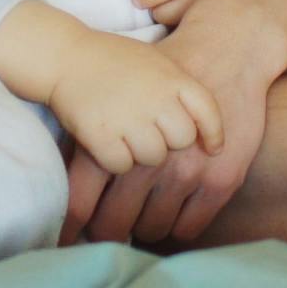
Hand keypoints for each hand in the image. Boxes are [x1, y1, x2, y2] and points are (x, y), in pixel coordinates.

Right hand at [44, 27, 224, 173]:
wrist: (63, 55)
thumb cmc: (112, 60)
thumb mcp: (155, 62)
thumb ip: (178, 90)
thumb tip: (205, 134)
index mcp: (171, 76)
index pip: (207, 112)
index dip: (213, 134)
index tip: (211, 148)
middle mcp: (155, 97)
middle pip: (182, 140)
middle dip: (167, 141)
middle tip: (147, 131)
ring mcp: (129, 117)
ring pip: (154, 157)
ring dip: (140, 152)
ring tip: (124, 133)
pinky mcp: (102, 135)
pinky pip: (123, 165)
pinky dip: (115, 159)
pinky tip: (106, 141)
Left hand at [67, 6, 284, 246]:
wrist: (223, 48)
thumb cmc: (159, 74)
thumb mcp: (114, 96)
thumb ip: (89, 135)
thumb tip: (63, 178)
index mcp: (114, 139)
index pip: (81, 203)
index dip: (71, 227)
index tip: (68, 239)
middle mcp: (147, 161)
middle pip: (114, 223)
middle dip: (109, 232)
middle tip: (110, 231)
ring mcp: (184, 172)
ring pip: (153, 226)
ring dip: (146, 227)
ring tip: (144, 218)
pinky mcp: (220, 179)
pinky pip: (191, 226)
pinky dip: (179, 228)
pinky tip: (174, 216)